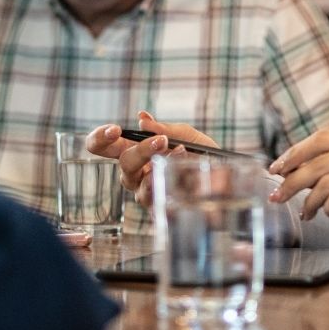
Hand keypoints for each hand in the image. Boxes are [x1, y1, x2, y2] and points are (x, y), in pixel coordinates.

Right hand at [85, 111, 213, 207]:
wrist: (228, 178)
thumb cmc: (203, 155)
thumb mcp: (188, 136)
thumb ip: (165, 129)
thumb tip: (142, 119)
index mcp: (134, 151)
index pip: (103, 146)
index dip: (100, 138)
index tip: (115, 130)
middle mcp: (136, 174)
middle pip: (123, 165)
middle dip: (139, 151)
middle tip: (160, 141)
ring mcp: (148, 193)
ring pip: (139, 186)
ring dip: (158, 168)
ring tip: (178, 153)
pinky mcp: (163, 210)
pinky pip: (158, 201)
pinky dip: (171, 184)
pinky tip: (184, 173)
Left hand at [267, 124, 328, 222]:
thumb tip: (296, 170)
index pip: (322, 138)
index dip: (295, 153)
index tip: (277, 167)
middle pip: (318, 161)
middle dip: (291, 180)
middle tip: (277, 195)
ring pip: (324, 183)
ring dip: (309, 201)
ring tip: (307, 213)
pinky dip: (327, 210)